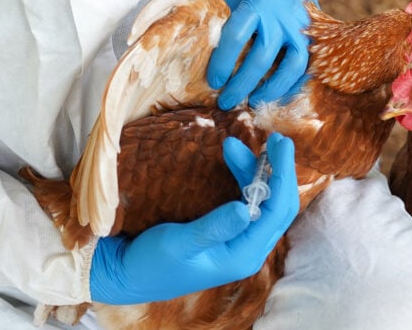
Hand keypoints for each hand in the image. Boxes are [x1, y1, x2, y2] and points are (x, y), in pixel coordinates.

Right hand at [89, 133, 297, 304]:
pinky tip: (234, 162)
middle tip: (272, 137)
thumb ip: (213, 227)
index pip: (277, 210)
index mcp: (243, 255)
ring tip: (235, 145)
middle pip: (276, 205)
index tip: (280, 142)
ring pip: (261, 201)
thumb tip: (246, 208)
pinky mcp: (227, 234)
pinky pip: (247, 203)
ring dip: (254, 172)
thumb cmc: (152, 263)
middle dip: (276, 170)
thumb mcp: (179, 243)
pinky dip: (243, 179)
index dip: (282, 174)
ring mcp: (239, 242)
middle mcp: (248, 250)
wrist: (129, 275)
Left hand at [207, 0, 324, 109]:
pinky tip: (278, 93)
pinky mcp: (313, 32)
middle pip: (261, 57)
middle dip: (242, 84)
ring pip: (292, 64)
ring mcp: (300, 25)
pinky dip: (293, 82)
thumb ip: (227, 19)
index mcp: (256, 2)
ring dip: (272, 87)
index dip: (223, 62)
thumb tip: (207, 53)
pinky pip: (307, 63)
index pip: (236, 37)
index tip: (213, 80)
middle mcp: (280, 15)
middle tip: (226, 101)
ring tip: (254, 101)